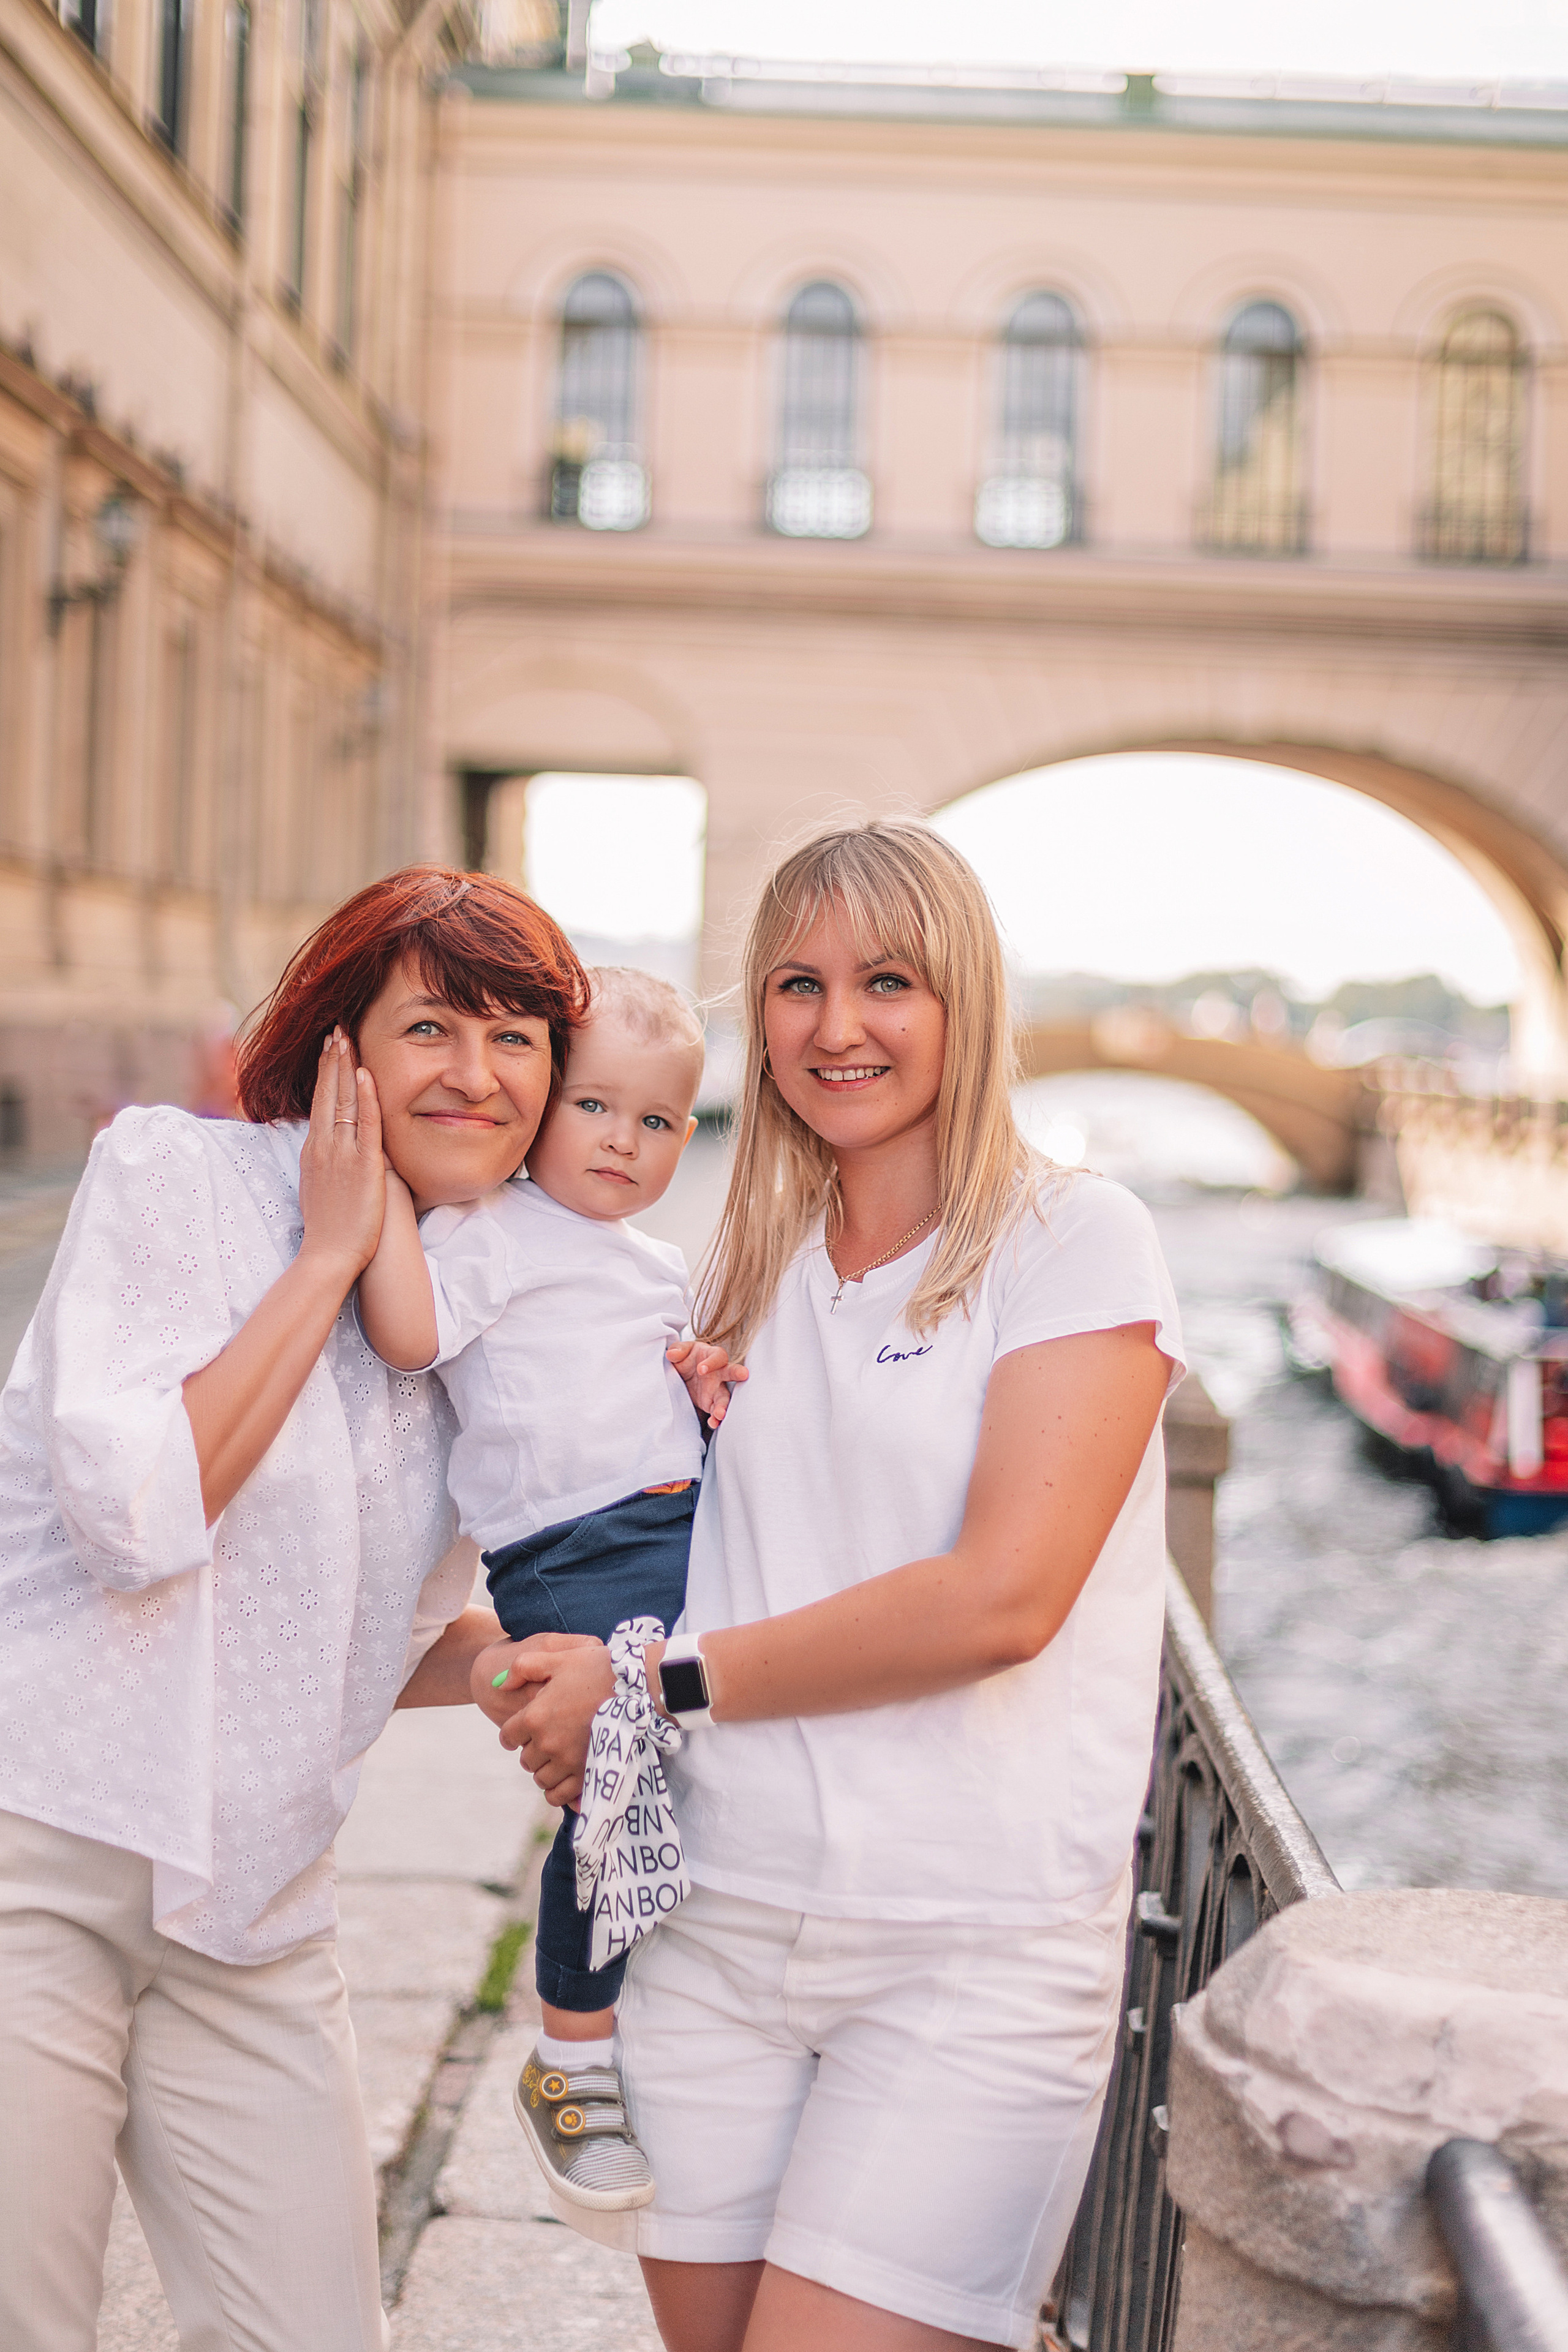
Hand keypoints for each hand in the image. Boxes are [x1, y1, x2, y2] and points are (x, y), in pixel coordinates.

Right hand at [297, 1029, 385, 1281]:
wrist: (329, 1255)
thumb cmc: (330, 1229)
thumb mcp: (321, 1188)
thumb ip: (328, 1165)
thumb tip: (333, 1153)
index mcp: (314, 1151)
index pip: (319, 1102)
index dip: (324, 1074)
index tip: (328, 1049)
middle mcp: (324, 1147)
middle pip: (327, 1094)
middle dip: (331, 1059)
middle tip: (335, 1029)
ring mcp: (341, 1154)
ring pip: (344, 1101)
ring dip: (345, 1067)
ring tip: (345, 1036)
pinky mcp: (363, 1165)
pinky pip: (366, 1124)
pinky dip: (366, 1097)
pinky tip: (366, 1073)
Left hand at [503, 1638, 613, 1807]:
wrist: (636, 1686)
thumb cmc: (595, 1668)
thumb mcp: (556, 1658)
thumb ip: (523, 1668)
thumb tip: (500, 1684)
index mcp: (534, 1716)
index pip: (507, 1737)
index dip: (512, 1734)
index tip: (520, 1731)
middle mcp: (547, 1743)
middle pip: (526, 1760)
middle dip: (532, 1751)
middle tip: (546, 1740)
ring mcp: (567, 1761)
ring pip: (541, 1779)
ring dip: (545, 1770)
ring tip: (557, 1758)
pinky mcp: (586, 1772)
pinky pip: (560, 1795)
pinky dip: (558, 1790)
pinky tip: (565, 1778)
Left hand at [667, 1338, 747, 1428]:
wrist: (680, 1377)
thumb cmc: (684, 1359)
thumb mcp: (679, 1351)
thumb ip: (677, 1350)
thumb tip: (672, 1354)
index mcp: (712, 1356)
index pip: (718, 1356)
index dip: (711, 1362)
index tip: (700, 1369)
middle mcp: (719, 1373)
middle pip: (732, 1372)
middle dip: (738, 1373)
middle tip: (744, 1374)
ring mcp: (717, 1389)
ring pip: (724, 1397)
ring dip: (723, 1405)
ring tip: (720, 1414)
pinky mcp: (711, 1404)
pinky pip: (716, 1411)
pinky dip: (715, 1418)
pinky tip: (713, 1423)